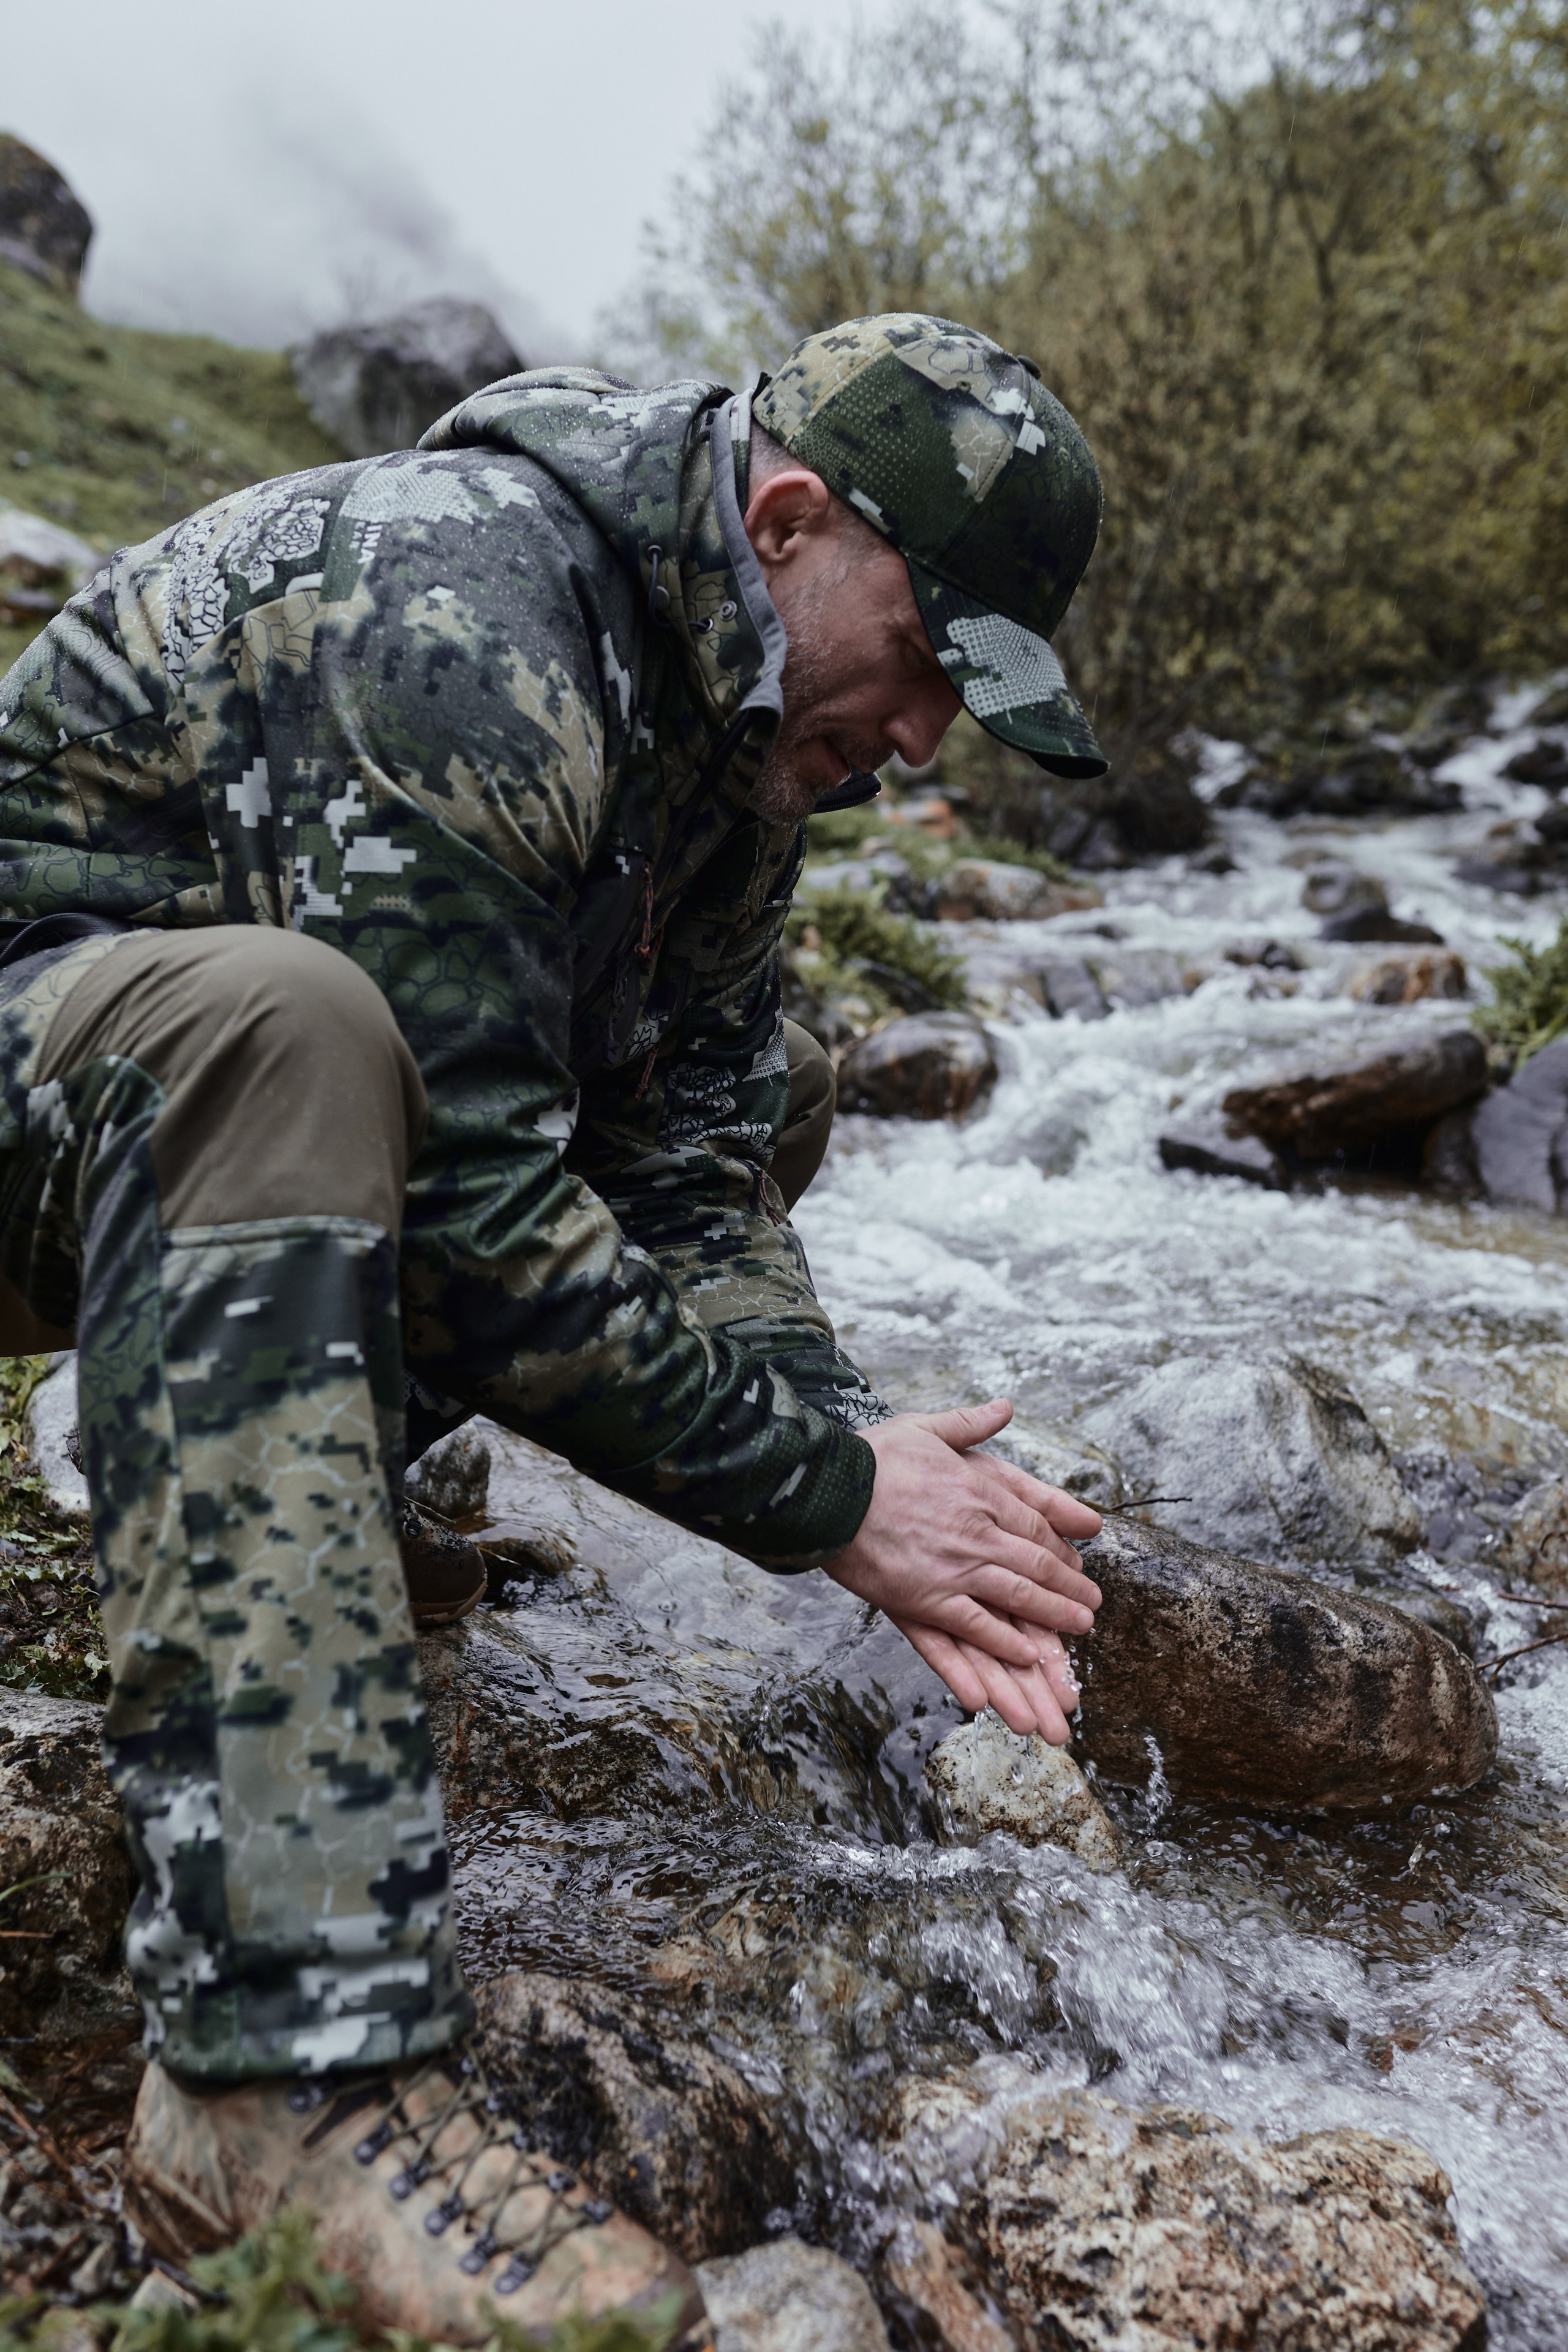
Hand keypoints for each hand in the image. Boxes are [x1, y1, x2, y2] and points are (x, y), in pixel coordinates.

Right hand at [824, 1399, 1101, 1741]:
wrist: (826, 1490)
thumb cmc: (872, 1458)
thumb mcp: (925, 1426)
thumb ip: (970, 1423)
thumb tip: (1005, 1406)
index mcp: (980, 1491)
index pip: (1035, 1524)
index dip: (1061, 1546)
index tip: (1077, 1562)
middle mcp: (977, 1532)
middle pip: (1037, 1564)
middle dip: (1070, 1588)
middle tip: (1092, 1607)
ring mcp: (954, 1568)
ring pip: (1018, 1597)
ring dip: (1053, 1616)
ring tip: (1077, 1630)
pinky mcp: (926, 1598)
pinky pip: (976, 1626)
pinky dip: (1005, 1642)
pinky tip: (1026, 1654)